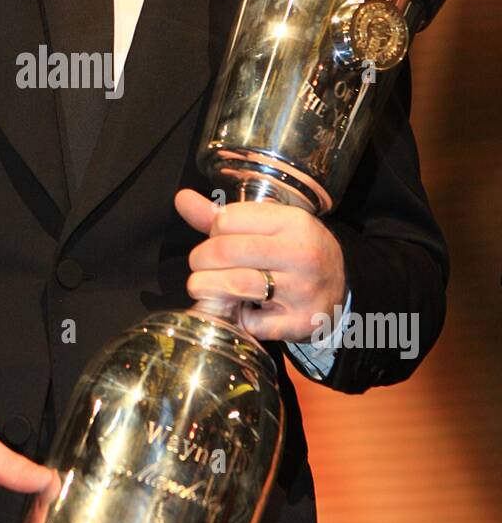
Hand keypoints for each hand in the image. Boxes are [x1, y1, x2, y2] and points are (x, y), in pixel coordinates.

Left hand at [174, 188, 346, 342]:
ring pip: (233, 285)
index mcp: (293, 222)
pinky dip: (235, 317)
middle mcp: (300, 254)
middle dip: (200, 260)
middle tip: (199, 266)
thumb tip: (182, 199)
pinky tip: (237, 309)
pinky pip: (249, 322)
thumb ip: (224, 216)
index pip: (228, 220)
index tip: (216, 238)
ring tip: (202, 286)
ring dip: (205, 288)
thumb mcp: (271, 226)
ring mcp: (301, 290)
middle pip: (225, 252)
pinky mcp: (297, 323)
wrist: (341, 290)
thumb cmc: (295, 252)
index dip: (213, 230)